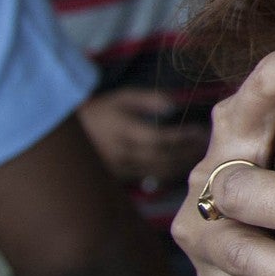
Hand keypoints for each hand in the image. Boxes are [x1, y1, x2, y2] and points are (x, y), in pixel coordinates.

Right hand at [78, 89, 208, 184]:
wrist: (67, 135)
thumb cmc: (101, 111)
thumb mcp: (121, 98)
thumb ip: (148, 100)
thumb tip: (173, 106)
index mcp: (122, 130)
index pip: (158, 137)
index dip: (181, 136)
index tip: (200, 131)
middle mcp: (121, 152)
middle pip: (162, 156)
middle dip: (187, 151)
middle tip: (207, 145)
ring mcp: (120, 167)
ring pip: (157, 170)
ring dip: (181, 164)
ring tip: (200, 155)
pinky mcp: (120, 177)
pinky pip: (149, 178)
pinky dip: (168, 173)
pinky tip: (182, 166)